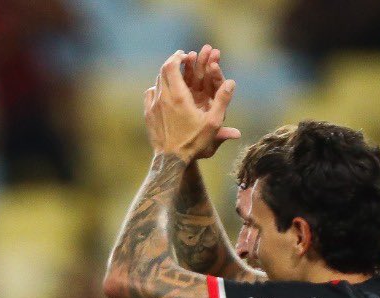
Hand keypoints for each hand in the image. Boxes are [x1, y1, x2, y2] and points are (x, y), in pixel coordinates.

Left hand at [143, 49, 237, 163]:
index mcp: (178, 97)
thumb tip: (231, 82)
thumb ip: (222, 101)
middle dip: (173, 62)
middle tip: (183, 59)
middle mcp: (162, 98)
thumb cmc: (193, 142)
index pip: (172, 66)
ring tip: (176, 73)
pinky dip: (157, 87)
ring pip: (157, 82)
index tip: (186, 54)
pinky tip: (164, 89)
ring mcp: (153, 106)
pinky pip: (150, 94)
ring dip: (166, 74)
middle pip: (163, 70)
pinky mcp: (148, 115)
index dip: (178, 57)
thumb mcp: (213, 123)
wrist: (171, 160)